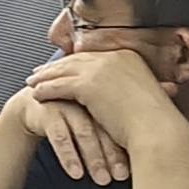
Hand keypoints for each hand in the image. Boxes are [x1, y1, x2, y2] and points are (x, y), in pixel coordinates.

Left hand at [17, 47, 182, 188]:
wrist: (156, 130)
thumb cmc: (154, 121)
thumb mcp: (142, 96)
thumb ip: (128, 88)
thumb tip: (119, 92)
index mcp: (128, 57)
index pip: (93, 57)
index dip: (74, 62)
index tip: (62, 67)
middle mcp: (113, 58)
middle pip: (75, 59)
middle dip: (55, 66)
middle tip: (39, 71)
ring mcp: (100, 69)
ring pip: (64, 70)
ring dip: (45, 76)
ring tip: (31, 82)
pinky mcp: (88, 85)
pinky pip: (60, 85)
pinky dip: (46, 89)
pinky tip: (36, 95)